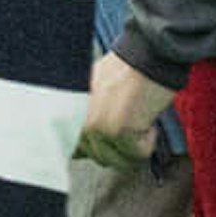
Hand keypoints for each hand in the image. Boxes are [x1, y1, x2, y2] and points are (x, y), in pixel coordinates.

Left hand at [76, 50, 175, 168]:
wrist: (145, 55)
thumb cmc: (123, 72)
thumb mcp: (90, 93)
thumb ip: (83, 118)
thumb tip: (81, 149)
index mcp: (67, 112)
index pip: (72, 150)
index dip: (93, 150)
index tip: (108, 145)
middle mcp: (76, 121)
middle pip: (98, 158)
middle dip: (117, 148)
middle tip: (128, 126)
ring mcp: (96, 127)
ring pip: (118, 161)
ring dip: (133, 147)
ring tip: (136, 120)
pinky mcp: (118, 131)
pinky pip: (137, 154)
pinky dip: (148, 142)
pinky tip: (146, 119)